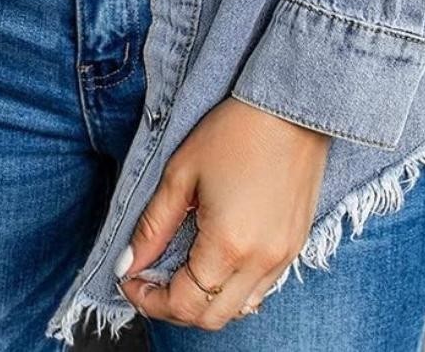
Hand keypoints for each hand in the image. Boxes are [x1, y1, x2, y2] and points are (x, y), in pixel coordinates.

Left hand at [117, 97, 330, 329]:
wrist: (292, 107)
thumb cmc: (235, 131)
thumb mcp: (181, 173)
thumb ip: (153, 225)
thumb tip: (128, 264)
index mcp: (228, 246)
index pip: (183, 304)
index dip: (149, 299)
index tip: (131, 279)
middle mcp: (260, 262)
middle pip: (210, 317)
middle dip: (173, 307)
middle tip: (151, 279)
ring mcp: (283, 257)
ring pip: (239, 308)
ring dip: (206, 300)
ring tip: (183, 269)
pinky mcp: (296, 246)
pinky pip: (262, 288)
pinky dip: (235, 287)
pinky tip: (218, 258)